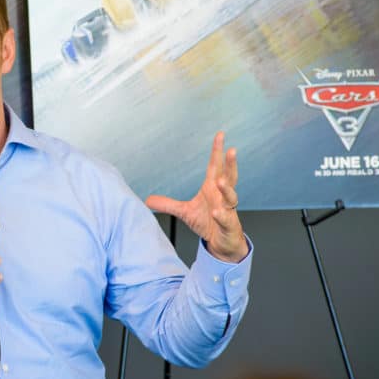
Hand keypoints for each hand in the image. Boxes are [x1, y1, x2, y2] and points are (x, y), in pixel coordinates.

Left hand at [145, 131, 248, 262]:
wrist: (221, 242)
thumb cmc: (207, 222)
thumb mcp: (184, 212)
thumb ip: (168, 204)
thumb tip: (147, 200)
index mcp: (212, 189)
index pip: (216, 166)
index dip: (217, 151)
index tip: (220, 135)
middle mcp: (222, 196)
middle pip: (229, 177)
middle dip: (231, 164)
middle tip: (231, 150)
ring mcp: (228, 210)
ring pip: (231, 196)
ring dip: (227, 189)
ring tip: (221, 182)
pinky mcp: (229, 225)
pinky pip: (226, 219)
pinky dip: (222, 215)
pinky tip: (216, 212)